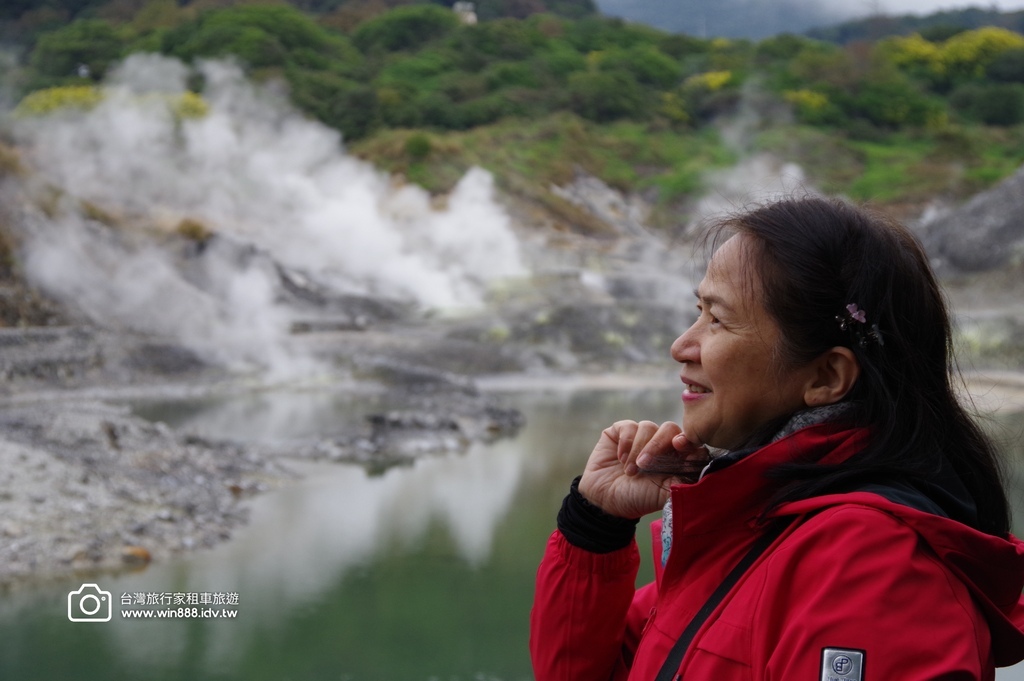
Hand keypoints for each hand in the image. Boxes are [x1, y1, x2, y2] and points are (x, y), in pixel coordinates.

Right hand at [577, 420, 707, 518]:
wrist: (605, 501)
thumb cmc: (638, 498)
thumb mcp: (663, 494)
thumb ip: (683, 483)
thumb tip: (703, 474)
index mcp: (676, 457)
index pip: (689, 440)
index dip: (687, 440)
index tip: (680, 446)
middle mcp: (660, 443)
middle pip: (670, 428)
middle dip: (658, 444)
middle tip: (645, 464)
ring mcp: (640, 436)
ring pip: (648, 427)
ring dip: (638, 450)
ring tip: (629, 471)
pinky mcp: (620, 431)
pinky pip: (628, 426)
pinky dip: (625, 443)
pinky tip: (620, 459)